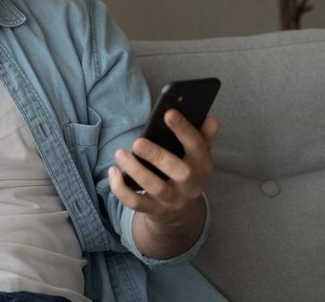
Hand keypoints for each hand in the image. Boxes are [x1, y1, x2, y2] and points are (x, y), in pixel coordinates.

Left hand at [109, 109, 219, 223]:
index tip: (168, 113)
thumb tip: (210, 118)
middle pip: (179, 172)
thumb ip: (202, 134)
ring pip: (155, 187)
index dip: (184, 129)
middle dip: (158, 156)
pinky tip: (113, 171)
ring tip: (120, 153)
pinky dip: (121, 189)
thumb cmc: (186, 169)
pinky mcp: (154, 210)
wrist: (180, 210)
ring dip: (136, 170)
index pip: (197, 146)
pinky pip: (136, 203)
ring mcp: (172, 200)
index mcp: (202, 165)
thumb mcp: (197, 153)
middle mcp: (190, 185)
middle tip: (138, 142)